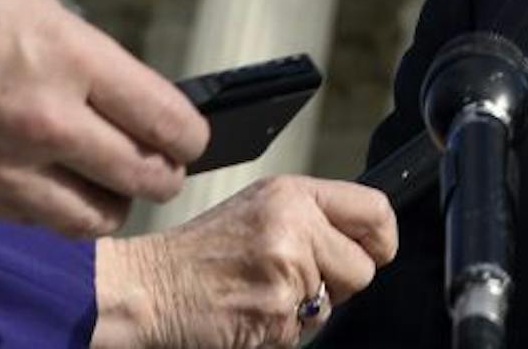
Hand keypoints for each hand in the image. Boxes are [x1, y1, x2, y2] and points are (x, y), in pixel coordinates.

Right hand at [0, 0, 208, 235]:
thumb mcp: (34, 8)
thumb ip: (86, 60)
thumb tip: (126, 100)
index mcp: (71, 59)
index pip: (167, 120)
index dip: (190, 138)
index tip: (192, 140)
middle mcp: (43, 118)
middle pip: (141, 176)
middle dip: (162, 175)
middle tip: (163, 169)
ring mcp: (0, 165)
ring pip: (92, 217)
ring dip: (112, 204)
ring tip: (113, 187)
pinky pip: (33, 221)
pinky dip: (56, 213)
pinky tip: (57, 189)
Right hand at [93, 176, 397, 348]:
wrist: (145, 289)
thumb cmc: (199, 255)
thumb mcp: (260, 210)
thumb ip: (313, 217)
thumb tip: (367, 239)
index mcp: (293, 194)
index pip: (375, 210)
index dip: (382, 240)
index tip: (374, 252)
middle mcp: (294, 226)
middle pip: (363, 269)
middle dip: (336, 285)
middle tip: (293, 280)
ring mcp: (286, 272)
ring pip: (332, 307)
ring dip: (303, 311)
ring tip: (260, 293)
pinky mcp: (275, 314)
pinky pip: (302, 333)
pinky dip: (279, 332)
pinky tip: (248, 314)